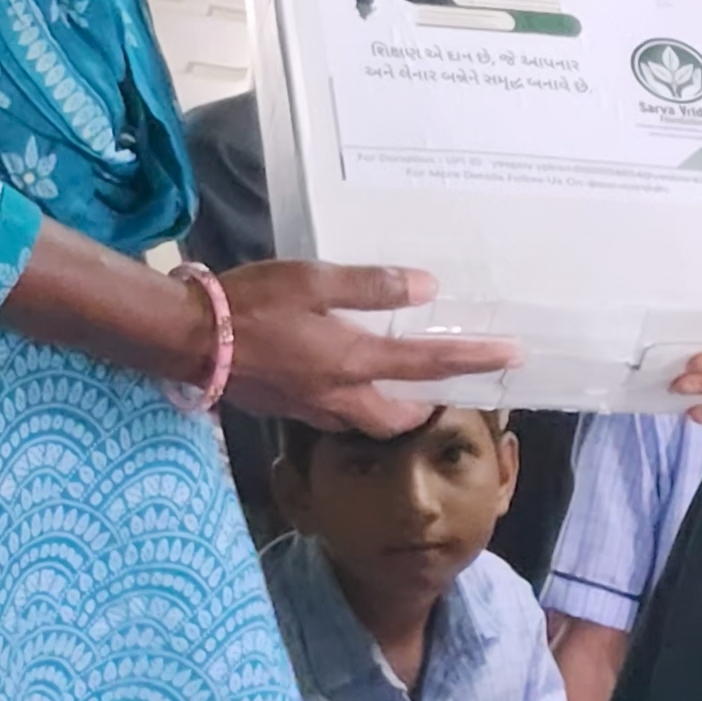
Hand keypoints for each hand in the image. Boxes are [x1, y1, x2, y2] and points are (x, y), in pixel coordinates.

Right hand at [214, 261, 517, 435]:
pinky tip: (346, 378)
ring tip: (400, 381)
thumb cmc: (252, 302)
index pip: (428, 365)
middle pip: (402, 415)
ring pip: (369, 420)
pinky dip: (356, 403)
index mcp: (354, 361)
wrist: (189, 339)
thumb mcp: (314, 280)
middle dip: (427, 404)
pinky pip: (337, 415)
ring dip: (393, 407)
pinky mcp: (289, 409)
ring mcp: (313, 409)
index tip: (511, 357)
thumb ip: (371, 287)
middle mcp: (341, 396)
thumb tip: (425, 287)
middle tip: (444, 382)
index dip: (473, 360)